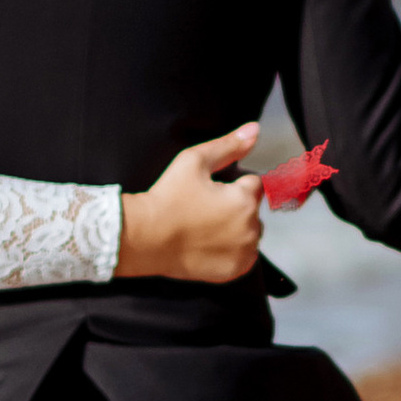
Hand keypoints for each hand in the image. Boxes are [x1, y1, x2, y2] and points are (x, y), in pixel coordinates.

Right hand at [116, 126, 264, 283]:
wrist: (144, 238)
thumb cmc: (167, 197)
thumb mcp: (194, 161)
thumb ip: (229, 145)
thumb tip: (255, 130)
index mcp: (245, 199)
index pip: (254, 183)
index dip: (232, 184)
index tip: (210, 191)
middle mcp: (251, 227)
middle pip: (253, 209)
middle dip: (236, 206)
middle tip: (203, 210)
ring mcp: (244, 252)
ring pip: (250, 233)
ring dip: (237, 228)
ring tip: (205, 228)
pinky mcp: (235, 271)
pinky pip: (244, 256)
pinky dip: (233, 251)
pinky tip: (209, 244)